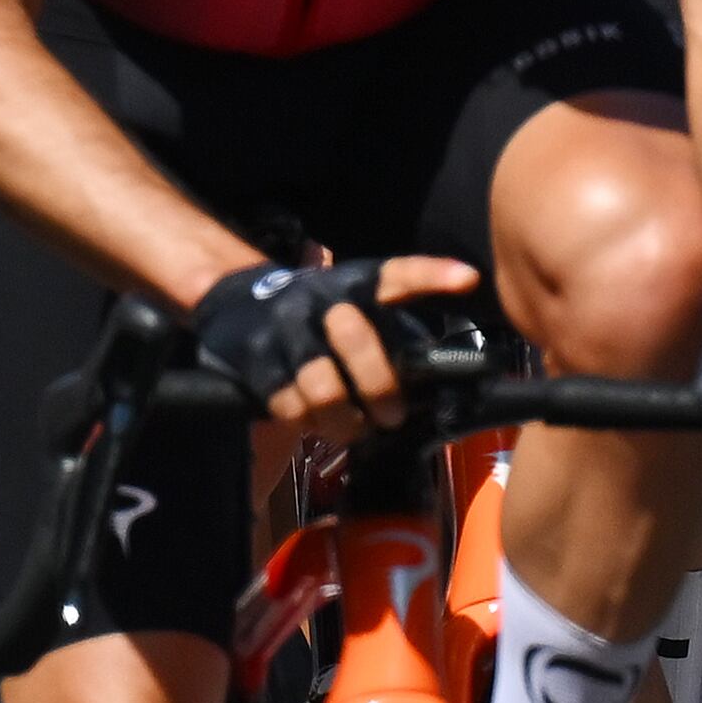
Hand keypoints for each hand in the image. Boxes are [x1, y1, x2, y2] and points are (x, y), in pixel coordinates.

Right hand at [186, 254, 481, 438]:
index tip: (467, 279)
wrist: (235, 305)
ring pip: (324, 389)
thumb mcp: (356, 298)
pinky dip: (310, 423)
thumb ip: (403, 307)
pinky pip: (291, 408)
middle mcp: (319, 303)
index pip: (394, 274)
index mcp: (351, 284)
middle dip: (381, 388)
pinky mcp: (259, 366)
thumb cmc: (317, 312)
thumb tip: (464, 320)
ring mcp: (286, 335)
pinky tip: (319, 421)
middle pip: (356, 340)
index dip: (431, 273)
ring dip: (347, 421)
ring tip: (356, 428)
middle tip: (391, 416)